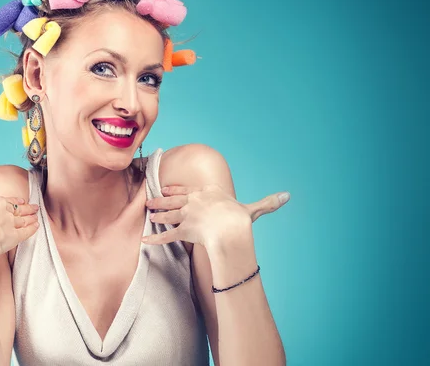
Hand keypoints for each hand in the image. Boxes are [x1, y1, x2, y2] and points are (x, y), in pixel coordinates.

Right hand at [0, 176, 39, 260]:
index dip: (7, 200)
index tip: (15, 200)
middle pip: (14, 205)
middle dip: (24, 206)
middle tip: (32, 207)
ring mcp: (9, 220)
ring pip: (23, 216)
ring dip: (31, 215)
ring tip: (36, 214)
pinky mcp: (16, 234)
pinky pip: (27, 230)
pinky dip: (33, 228)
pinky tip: (37, 227)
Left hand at [142, 184, 289, 251]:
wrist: (229, 229)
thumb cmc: (240, 218)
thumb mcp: (254, 208)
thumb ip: (267, 202)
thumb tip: (287, 196)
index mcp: (207, 193)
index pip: (188, 189)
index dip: (176, 190)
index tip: (167, 189)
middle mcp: (193, 201)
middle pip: (173, 200)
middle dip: (160, 200)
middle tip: (150, 200)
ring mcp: (186, 216)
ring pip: (168, 215)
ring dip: (157, 216)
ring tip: (149, 216)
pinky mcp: (182, 231)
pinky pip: (166, 236)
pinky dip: (154, 240)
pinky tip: (144, 242)